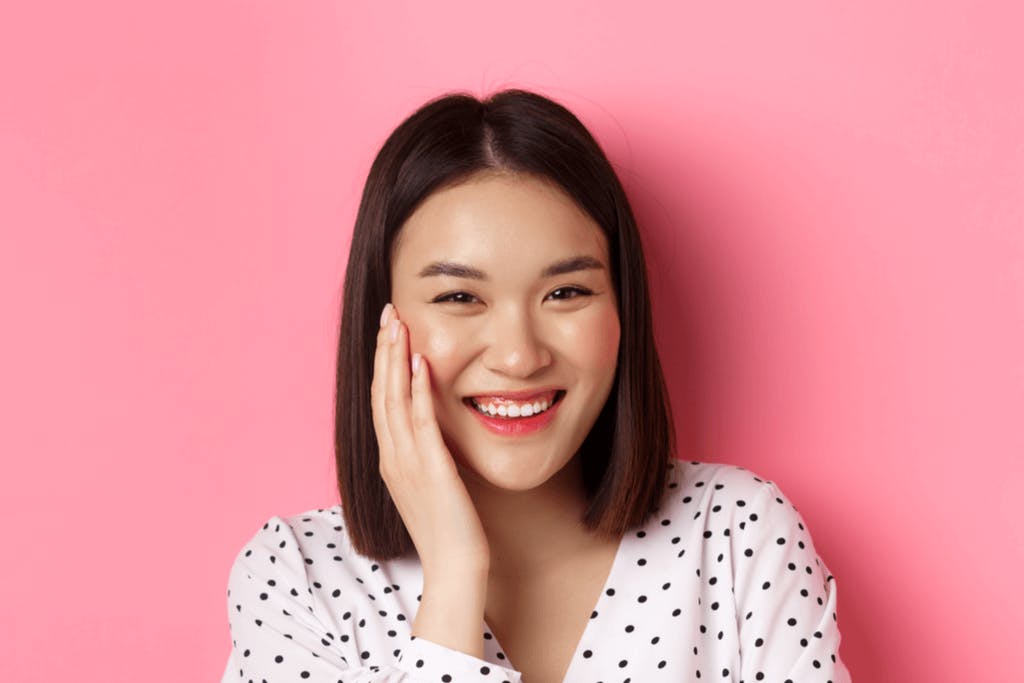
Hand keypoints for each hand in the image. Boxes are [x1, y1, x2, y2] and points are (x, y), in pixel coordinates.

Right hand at [370, 303, 490, 575]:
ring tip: (398, 324)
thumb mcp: (431, 483)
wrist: (454, 566)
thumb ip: (426, 453)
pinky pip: (420, 423)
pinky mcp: (430, 470)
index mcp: (391, 459)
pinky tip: (420, 362)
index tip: (388, 331)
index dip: (382, 363)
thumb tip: (434, 427)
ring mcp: (407, 463)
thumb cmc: (449, 527)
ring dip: (394, 359)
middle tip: (388, 312)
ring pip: (393, 401)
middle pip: (380, 392)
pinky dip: (417, 390)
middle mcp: (392, 457)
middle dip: (384, 350)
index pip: (381, 401)